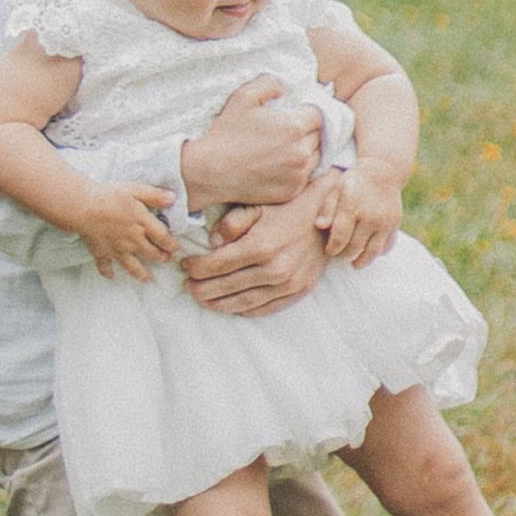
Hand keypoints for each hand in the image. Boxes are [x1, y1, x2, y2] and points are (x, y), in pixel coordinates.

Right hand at [74, 182, 179, 282]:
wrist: (81, 207)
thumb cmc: (108, 195)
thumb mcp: (134, 189)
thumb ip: (154, 195)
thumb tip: (173, 198)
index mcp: (142, 224)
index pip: (163, 238)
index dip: (172, 245)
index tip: (178, 248)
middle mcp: (132, 240)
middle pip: (151, 254)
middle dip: (162, 258)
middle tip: (167, 259)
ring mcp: (117, 249)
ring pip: (133, 267)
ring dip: (142, 274)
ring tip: (149, 279)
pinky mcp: (101, 253)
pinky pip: (105, 266)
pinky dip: (108, 272)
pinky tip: (111, 275)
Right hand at [180, 74, 317, 216]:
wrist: (212, 171)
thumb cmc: (227, 133)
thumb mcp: (243, 96)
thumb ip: (269, 83)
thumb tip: (284, 88)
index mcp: (294, 127)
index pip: (319, 115)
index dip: (309, 112)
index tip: (299, 113)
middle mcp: (301, 152)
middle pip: (320, 136)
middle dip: (308, 131)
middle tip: (289, 130)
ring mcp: (298, 175)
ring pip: (316, 157)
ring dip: (306, 150)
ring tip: (286, 147)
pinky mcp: (292, 191)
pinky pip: (306, 177)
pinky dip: (299, 169)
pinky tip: (281, 164)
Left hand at [181, 184, 330, 320]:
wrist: (329, 217)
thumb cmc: (290, 207)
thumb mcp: (259, 205)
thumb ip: (232, 222)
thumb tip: (212, 242)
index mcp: (260, 246)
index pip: (217, 265)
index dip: (197, 268)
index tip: (185, 266)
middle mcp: (274, 269)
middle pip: (226, 286)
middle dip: (201, 288)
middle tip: (188, 286)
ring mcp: (287, 284)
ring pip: (242, 302)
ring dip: (218, 303)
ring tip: (203, 299)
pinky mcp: (298, 291)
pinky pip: (265, 308)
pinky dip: (244, 310)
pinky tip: (231, 305)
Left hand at [316, 160, 403, 267]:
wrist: (383, 171)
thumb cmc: (353, 181)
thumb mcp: (336, 188)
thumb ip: (327, 207)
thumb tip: (319, 226)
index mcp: (352, 205)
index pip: (340, 237)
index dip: (333, 248)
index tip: (329, 250)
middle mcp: (370, 215)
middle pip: (354, 246)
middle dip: (344, 254)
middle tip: (338, 255)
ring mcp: (384, 221)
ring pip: (371, 251)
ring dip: (360, 260)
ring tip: (353, 262)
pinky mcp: (394, 224)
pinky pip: (384, 246)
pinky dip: (374, 254)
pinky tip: (366, 256)